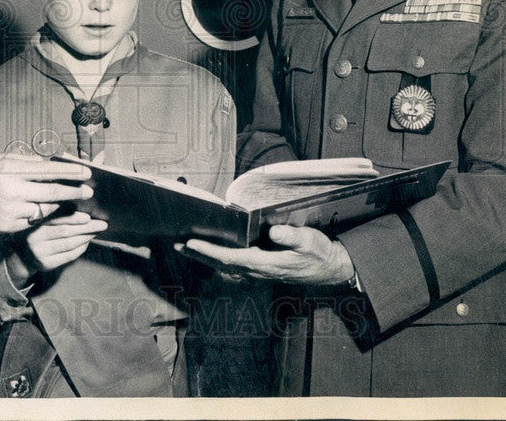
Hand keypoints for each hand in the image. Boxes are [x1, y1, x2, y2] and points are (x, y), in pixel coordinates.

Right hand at [0, 154, 91, 233]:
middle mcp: (14, 191)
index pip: (49, 171)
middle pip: (52, 193)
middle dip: (73, 193)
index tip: (86, 173)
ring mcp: (10, 211)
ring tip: (65, 202)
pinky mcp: (6, 226)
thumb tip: (47, 163)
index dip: (71, 173)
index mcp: (13, 170)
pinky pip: (30, 222)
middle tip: (88, 193)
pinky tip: (40, 212)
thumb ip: (24, 161)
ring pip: (43, 210)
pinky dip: (37, 217)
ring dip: (56, 206)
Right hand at [21, 211, 108, 272]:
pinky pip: (68, 256)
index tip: (88, 216)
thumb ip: (55, 211)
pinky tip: (87, 242)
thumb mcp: (40, 218)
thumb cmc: (37, 230)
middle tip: (101, 224)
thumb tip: (82, 203)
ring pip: (68, 243)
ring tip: (97, 231)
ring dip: (86, 237)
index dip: (74, 217)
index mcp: (33, 221)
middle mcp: (34, 237)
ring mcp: (39, 252)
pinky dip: (80, 248)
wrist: (21, 255)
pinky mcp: (45, 264)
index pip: (56, 218)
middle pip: (65, 231)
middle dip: (86, 227)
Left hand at [179, 225, 355, 286]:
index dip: (210, 251)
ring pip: (225, 267)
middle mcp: (258, 271)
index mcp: (266, 264)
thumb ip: (292, 237)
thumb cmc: (318, 254)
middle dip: (199, 255)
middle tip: (177, 245)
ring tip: (187, 248)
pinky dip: (217, 260)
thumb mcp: (310, 241)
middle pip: (221, 264)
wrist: (329, 269)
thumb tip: (273, 232)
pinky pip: (233, 267)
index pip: (231, 258)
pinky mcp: (260, 270)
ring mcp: (258, 272)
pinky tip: (210, 255)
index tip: (192, 242)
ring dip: (205, 258)